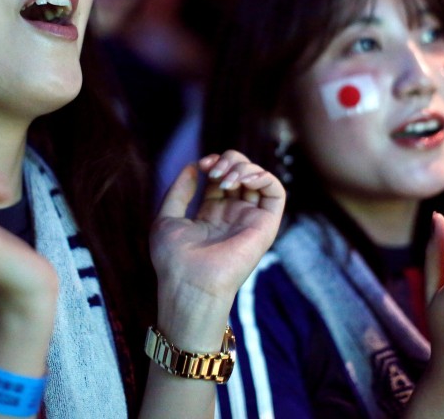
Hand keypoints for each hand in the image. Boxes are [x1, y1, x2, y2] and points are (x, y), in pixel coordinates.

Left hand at [149, 151, 284, 347]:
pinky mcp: (265, 225)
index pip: (220, 176)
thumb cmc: (174, 258)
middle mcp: (233, 214)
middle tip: (213, 170)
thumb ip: (180, 191)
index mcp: (211, 213)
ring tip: (224, 178)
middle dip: (229, 160)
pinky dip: (263, 176)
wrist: (189, 283)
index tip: (201, 166)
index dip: (213, 163)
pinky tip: (242, 180)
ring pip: (259, 178)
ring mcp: (249, 219)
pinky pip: (276, 192)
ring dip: (243, 167)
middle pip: (241, 172)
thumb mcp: (167, 218)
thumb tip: (193, 167)